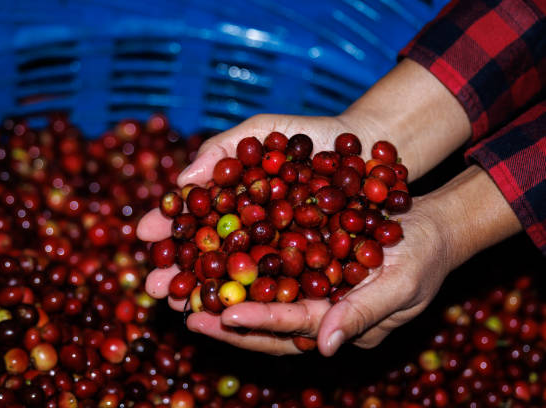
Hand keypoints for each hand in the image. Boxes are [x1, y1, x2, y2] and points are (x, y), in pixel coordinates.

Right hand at [136, 113, 378, 310]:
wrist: (365, 144)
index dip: (169, 226)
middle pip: (212, 256)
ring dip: (212, 294)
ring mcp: (283, 253)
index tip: (142, 232)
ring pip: (244, 279)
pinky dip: (264, 299)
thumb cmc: (307, 134)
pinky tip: (239, 314)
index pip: (195, 219)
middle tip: (153, 284)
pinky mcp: (315, 268)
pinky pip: (288, 286)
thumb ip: (220, 147)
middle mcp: (254, 233)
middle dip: (181, 271)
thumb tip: (182, 179)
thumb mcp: (261, 131)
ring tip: (184, 308)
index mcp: (235, 203)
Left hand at [184, 195, 449, 354]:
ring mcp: (312, 294)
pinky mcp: (306, 270)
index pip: (294, 327)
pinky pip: (268, 274)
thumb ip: (363, 314)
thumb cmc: (425, 254)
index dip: (260, 321)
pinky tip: (213, 258)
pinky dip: (241, 269)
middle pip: (266, 324)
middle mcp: (320, 315)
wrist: (432, 226)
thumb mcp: (403, 283)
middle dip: (225, 320)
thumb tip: (326, 347)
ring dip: (223, 296)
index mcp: (342, 325)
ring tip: (185, 291)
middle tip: (185, 311)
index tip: (225, 315)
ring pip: (261, 301)